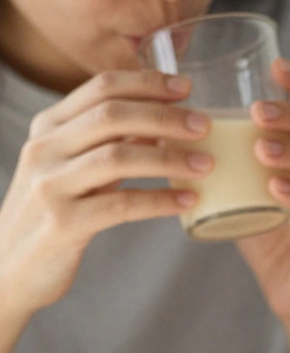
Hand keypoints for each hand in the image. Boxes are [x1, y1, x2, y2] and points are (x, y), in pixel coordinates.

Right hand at [0, 71, 208, 317]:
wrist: (8, 269)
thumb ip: (110, 142)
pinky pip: (121, 205)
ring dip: (169, 158)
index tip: (186, 87)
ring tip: (206, 164)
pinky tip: (188, 200)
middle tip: (204, 125)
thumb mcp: (74, 167)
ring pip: (117, 157)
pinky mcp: (62, 223)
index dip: (147, 83)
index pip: (101, 88)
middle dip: (164, 116)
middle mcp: (44, 149)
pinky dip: (160, 200)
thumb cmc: (55, 212)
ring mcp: (50, 185)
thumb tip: (164, 123)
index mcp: (49, 127)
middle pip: (111, 116)